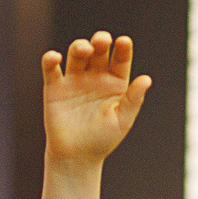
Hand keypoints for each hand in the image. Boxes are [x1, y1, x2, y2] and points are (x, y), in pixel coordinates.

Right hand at [41, 33, 151, 166]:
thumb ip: (133, 99)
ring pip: (77, 54)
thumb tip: (147, 79)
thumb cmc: (102, 139)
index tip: (124, 42)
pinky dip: (50, 60)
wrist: (76, 157)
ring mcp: (75, 80)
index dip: (122, 49)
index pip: (120, 59)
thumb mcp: (122, 120)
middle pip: (98, 51)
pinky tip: (54, 57)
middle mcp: (95, 76)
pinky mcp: (55, 88)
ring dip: (80, 46)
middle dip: (100, 42)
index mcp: (115, 82)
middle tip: (102, 40)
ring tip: (84, 49)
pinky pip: (51, 69)